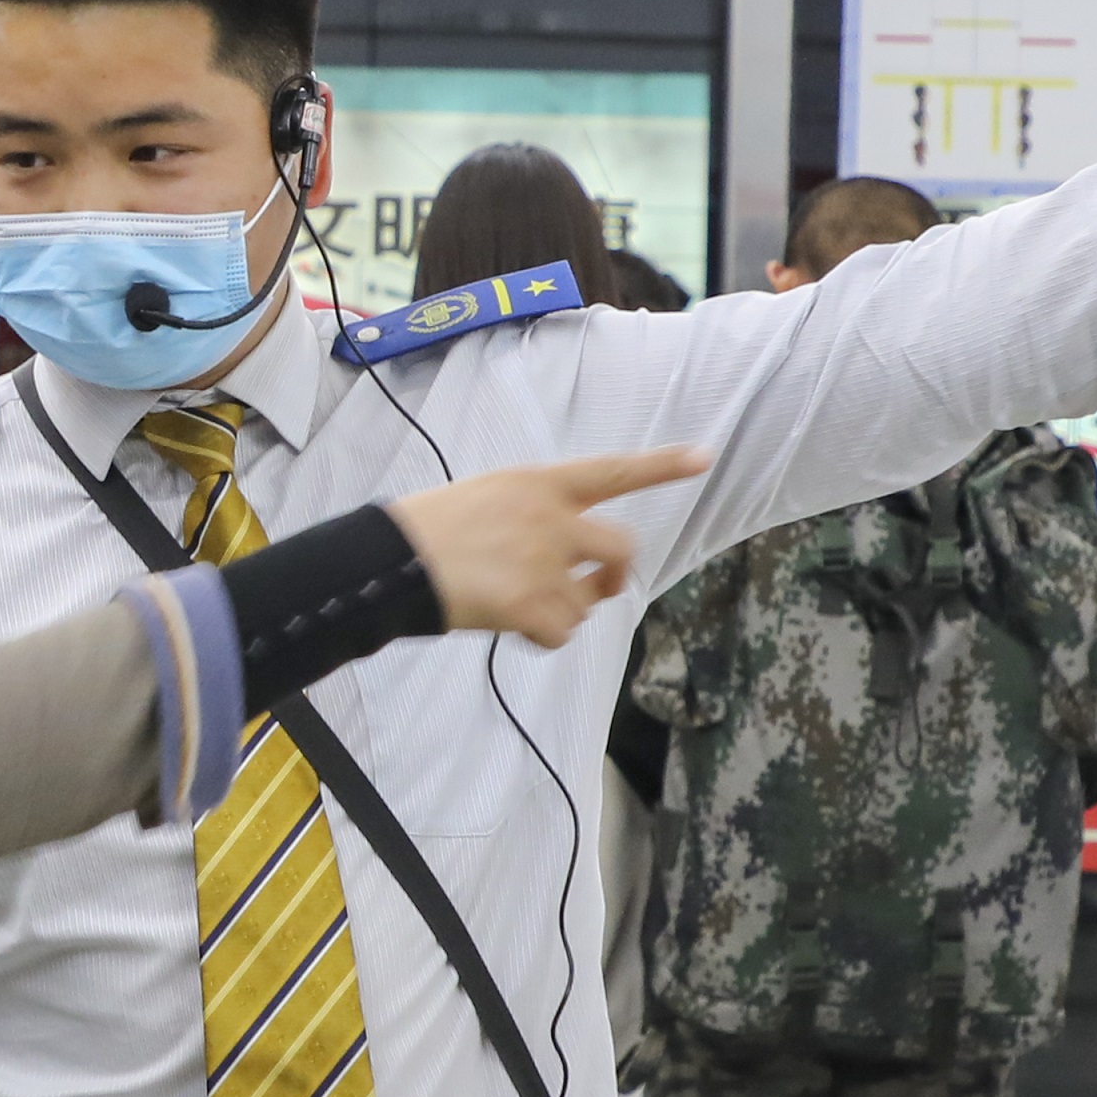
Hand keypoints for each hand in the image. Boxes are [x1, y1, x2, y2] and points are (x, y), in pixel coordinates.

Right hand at [392, 446, 708, 649]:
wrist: (393, 560)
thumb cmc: (428, 528)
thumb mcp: (487, 496)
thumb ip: (532, 512)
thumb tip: (557, 550)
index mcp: (540, 484)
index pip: (612, 472)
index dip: (661, 466)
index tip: (703, 458)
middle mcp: (553, 519)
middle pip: (620, 549)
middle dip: (613, 575)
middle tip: (598, 589)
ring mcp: (546, 563)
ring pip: (587, 602)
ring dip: (562, 611)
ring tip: (518, 604)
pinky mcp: (534, 605)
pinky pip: (563, 634)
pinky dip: (543, 638)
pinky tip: (513, 626)